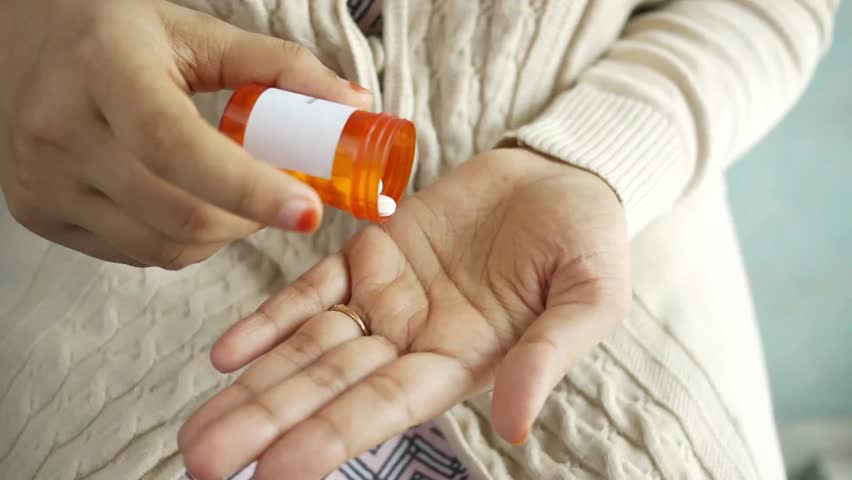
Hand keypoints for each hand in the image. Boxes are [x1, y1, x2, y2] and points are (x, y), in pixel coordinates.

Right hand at [0, 0, 369, 267]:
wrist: (24, 37)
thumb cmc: (117, 33)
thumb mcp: (198, 32)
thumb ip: (280, 67)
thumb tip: (351, 106)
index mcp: (104, 68)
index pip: (177, 146)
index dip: (249, 187)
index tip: (308, 210)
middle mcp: (60, 129)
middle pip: (179, 213)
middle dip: (251, 218)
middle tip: (283, 198)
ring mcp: (42, 178)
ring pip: (163, 246)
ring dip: (222, 235)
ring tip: (235, 197)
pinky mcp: (37, 211)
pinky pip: (135, 254)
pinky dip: (181, 240)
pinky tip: (186, 201)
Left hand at [178, 148, 630, 478]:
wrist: (558, 174)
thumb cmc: (586, 239)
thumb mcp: (588, 297)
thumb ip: (547, 356)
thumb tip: (516, 425)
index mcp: (463, 361)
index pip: (387, 407)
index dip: (332, 437)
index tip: (276, 473)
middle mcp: (413, 341)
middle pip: (328, 389)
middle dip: (267, 424)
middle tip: (201, 461)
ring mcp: (385, 299)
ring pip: (307, 349)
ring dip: (252, 387)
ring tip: (195, 431)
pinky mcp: (369, 255)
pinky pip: (310, 291)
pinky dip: (268, 321)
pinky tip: (225, 354)